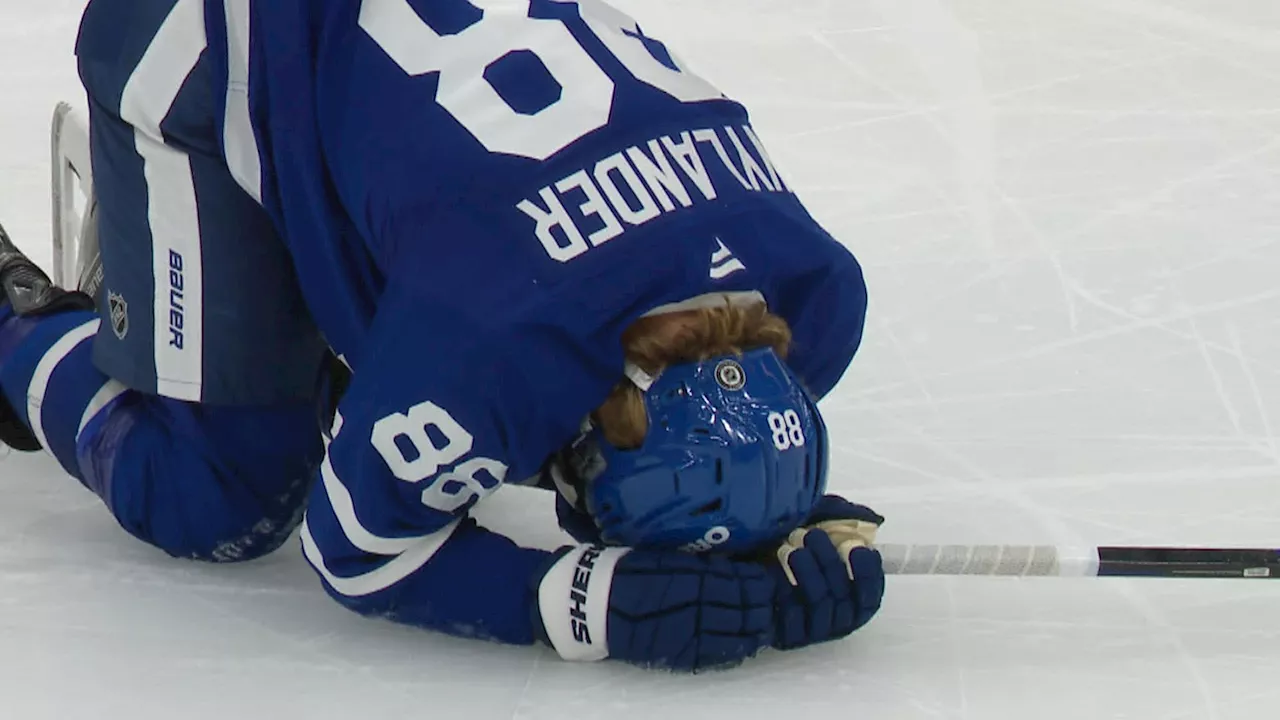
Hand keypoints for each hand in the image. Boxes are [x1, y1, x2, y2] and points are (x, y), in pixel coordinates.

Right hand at [534, 545, 774, 671]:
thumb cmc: (617, 572)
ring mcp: (677, 631)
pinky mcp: (670, 651)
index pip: (724, 580)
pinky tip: (744, 645)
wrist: (582, 604)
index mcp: (677, 575)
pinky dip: (728, 649)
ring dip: (749, 627)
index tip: (766, 576)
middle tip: (775, 600)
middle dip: (756, 604)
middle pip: (730, 606)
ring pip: (724, 631)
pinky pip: (706, 653)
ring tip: (766, 622)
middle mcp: (681, 604)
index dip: (749, 581)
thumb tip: (725, 563)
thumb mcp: (653, 556)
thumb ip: (688, 562)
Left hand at [770, 496, 884, 649]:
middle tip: (811, 535)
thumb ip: (840, 521)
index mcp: (849, 601)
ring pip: (820, 604)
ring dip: (808, 572)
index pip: (870, 596)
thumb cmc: (785, 548)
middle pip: (844, 597)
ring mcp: (811, 630)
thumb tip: (871, 520)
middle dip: (830, 562)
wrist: (740, 567)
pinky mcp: (786, 635)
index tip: (860, 547)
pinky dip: (785, 589)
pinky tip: (774, 569)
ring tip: (789, 548)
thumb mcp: (812, 528)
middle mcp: (835, 619)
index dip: (870, 574)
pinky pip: (791, 615)